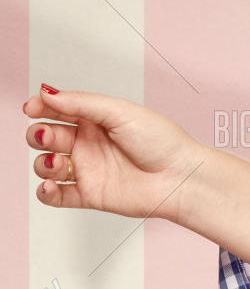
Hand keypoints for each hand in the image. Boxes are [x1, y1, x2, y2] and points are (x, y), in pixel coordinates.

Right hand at [24, 85, 205, 219]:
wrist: (179, 177)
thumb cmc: (160, 140)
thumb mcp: (120, 112)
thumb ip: (82, 103)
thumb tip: (48, 92)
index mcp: (96, 118)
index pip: (58, 109)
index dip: (41, 106)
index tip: (32, 107)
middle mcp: (89, 142)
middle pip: (47, 136)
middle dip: (39, 134)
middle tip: (49, 135)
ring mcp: (88, 168)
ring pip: (47, 165)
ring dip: (43, 163)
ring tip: (57, 163)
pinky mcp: (89, 194)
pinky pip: (56, 195)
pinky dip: (46, 191)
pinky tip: (50, 185)